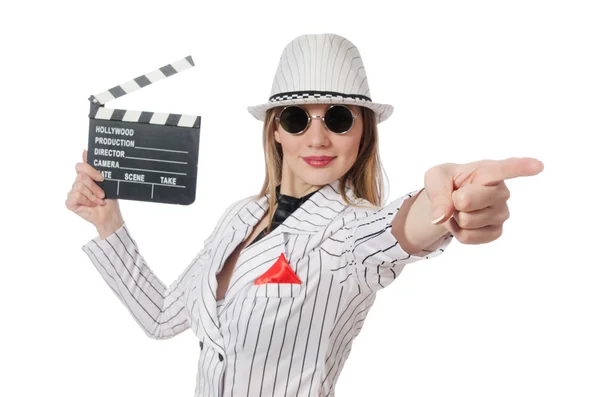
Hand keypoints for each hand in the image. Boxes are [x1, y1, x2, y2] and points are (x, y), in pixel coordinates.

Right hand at [65, 149, 122, 234]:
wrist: (110, 215)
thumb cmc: (109, 199)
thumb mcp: (106, 181)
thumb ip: (94, 167)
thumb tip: (84, 150)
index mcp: (85, 178)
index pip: (80, 166)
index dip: (90, 170)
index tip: (101, 178)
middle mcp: (77, 184)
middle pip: (81, 176)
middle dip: (94, 186)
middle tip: (102, 194)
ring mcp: (72, 193)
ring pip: (79, 186)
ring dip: (92, 195)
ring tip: (98, 201)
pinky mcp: (70, 202)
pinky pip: (76, 196)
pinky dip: (86, 201)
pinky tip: (90, 205)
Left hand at [424, 157, 543, 243]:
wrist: (450, 201)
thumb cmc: (447, 182)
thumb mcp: (435, 178)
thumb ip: (436, 193)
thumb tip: (441, 216)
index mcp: (488, 170)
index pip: (506, 168)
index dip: (522, 167)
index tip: (538, 166)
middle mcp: (501, 191)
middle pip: (468, 200)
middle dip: (453, 201)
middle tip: (457, 195)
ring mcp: (501, 213)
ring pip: (466, 220)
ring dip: (454, 217)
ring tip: (460, 208)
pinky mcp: (496, 231)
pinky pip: (468, 237)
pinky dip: (457, 232)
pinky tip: (463, 221)